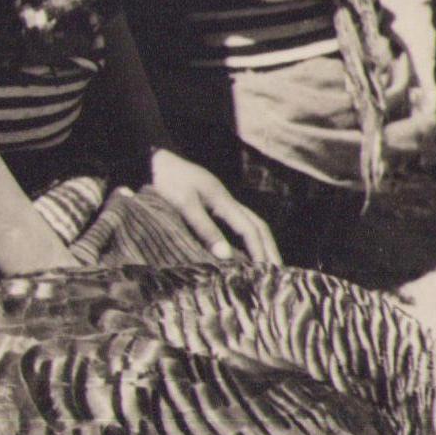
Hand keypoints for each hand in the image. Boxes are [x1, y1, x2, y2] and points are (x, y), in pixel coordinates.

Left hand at [146, 147, 280, 265]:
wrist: (156, 162)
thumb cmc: (168, 182)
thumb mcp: (184, 205)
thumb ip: (205, 228)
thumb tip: (226, 256)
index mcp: (224, 201)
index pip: (250, 229)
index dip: (260, 251)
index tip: (266, 272)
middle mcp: (228, 201)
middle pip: (258, 226)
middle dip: (270, 248)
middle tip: (279, 272)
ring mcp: (222, 202)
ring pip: (252, 223)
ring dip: (263, 243)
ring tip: (269, 265)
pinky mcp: (214, 205)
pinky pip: (239, 223)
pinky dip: (249, 238)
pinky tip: (246, 251)